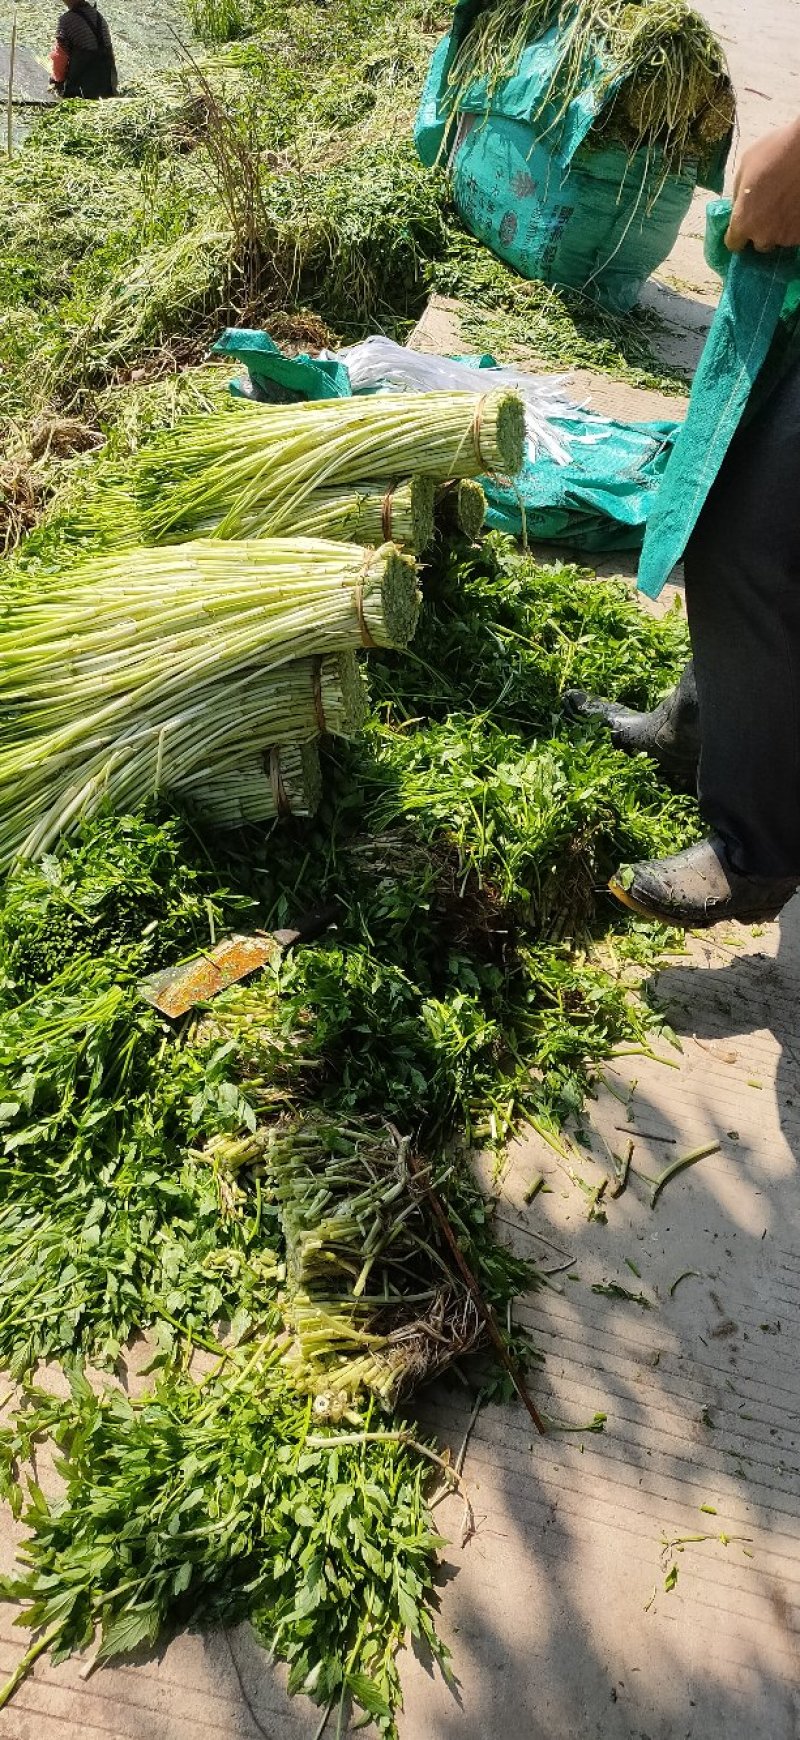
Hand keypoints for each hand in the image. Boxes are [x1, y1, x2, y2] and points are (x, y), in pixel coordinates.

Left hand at [725, 118, 799, 252]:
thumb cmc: (775, 152)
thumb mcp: (745, 166)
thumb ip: (738, 194)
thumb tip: (738, 205)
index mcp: (743, 222)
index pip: (734, 244)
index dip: (737, 233)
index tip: (743, 223)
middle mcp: (764, 236)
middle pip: (758, 243)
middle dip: (761, 229)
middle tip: (768, 208)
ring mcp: (786, 237)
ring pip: (779, 238)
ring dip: (780, 226)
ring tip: (786, 203)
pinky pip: (795, 234)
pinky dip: (795, 224)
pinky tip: (796, 206)